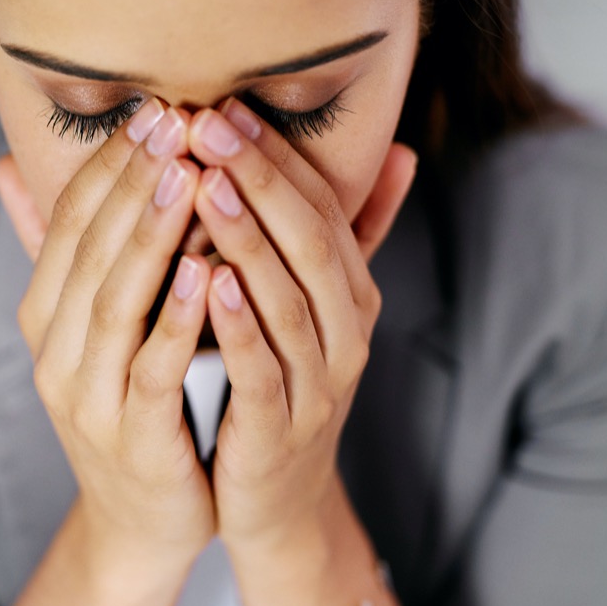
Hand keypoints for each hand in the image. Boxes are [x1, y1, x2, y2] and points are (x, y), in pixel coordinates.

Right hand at [0, 100, 215, 590]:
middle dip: (133, 181)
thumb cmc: (131, 404)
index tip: (153, 110)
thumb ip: (64, 250)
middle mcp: (53, 351)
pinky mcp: (130, 436)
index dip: (109, 164)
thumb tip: (10, 164)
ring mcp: (86, 397)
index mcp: (44, 317)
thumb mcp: (91, 325)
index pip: (69, 223)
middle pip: (89, 251)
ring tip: (188, 175)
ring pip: (115, 302)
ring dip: (151, 235)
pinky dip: (177, 318)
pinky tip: (207, 272)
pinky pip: (152, 368)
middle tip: (175, 120)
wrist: (141, 517)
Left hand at [185, 96, 416, 552]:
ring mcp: (320, 384)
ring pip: (289, 300)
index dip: (275, 156)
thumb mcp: (318, 306)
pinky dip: (238, 325)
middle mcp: (347, 332)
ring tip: (204, 185)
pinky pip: (263, 370)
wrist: (277, 499)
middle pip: (310, 242)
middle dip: (259, 178)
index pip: (321, 208)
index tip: (224, 106)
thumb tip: (402, 153)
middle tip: (206, 124)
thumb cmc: (284, 383)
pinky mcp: (283, 430)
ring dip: (248, 238)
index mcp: (351, 295)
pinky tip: (206, 281)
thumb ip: (348, 235)